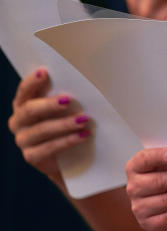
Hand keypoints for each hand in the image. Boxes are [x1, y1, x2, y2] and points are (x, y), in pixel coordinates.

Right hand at [7, 67, 90, 183]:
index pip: (24, 90)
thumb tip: (84, 82)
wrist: (68, 157)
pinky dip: (67, 141)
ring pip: (41, 130)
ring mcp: (23, 140)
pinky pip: (48, 148)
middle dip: (49, 104)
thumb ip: (65, 97)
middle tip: (68, 100)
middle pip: (29, 110)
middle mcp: (18, 121)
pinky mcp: (31, 156)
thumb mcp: (64, 109)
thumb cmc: (67, 124)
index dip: (32, 81)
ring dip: (64, 124)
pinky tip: (83, 136)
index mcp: (24, 104)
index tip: (45, 72)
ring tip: (84, 120)